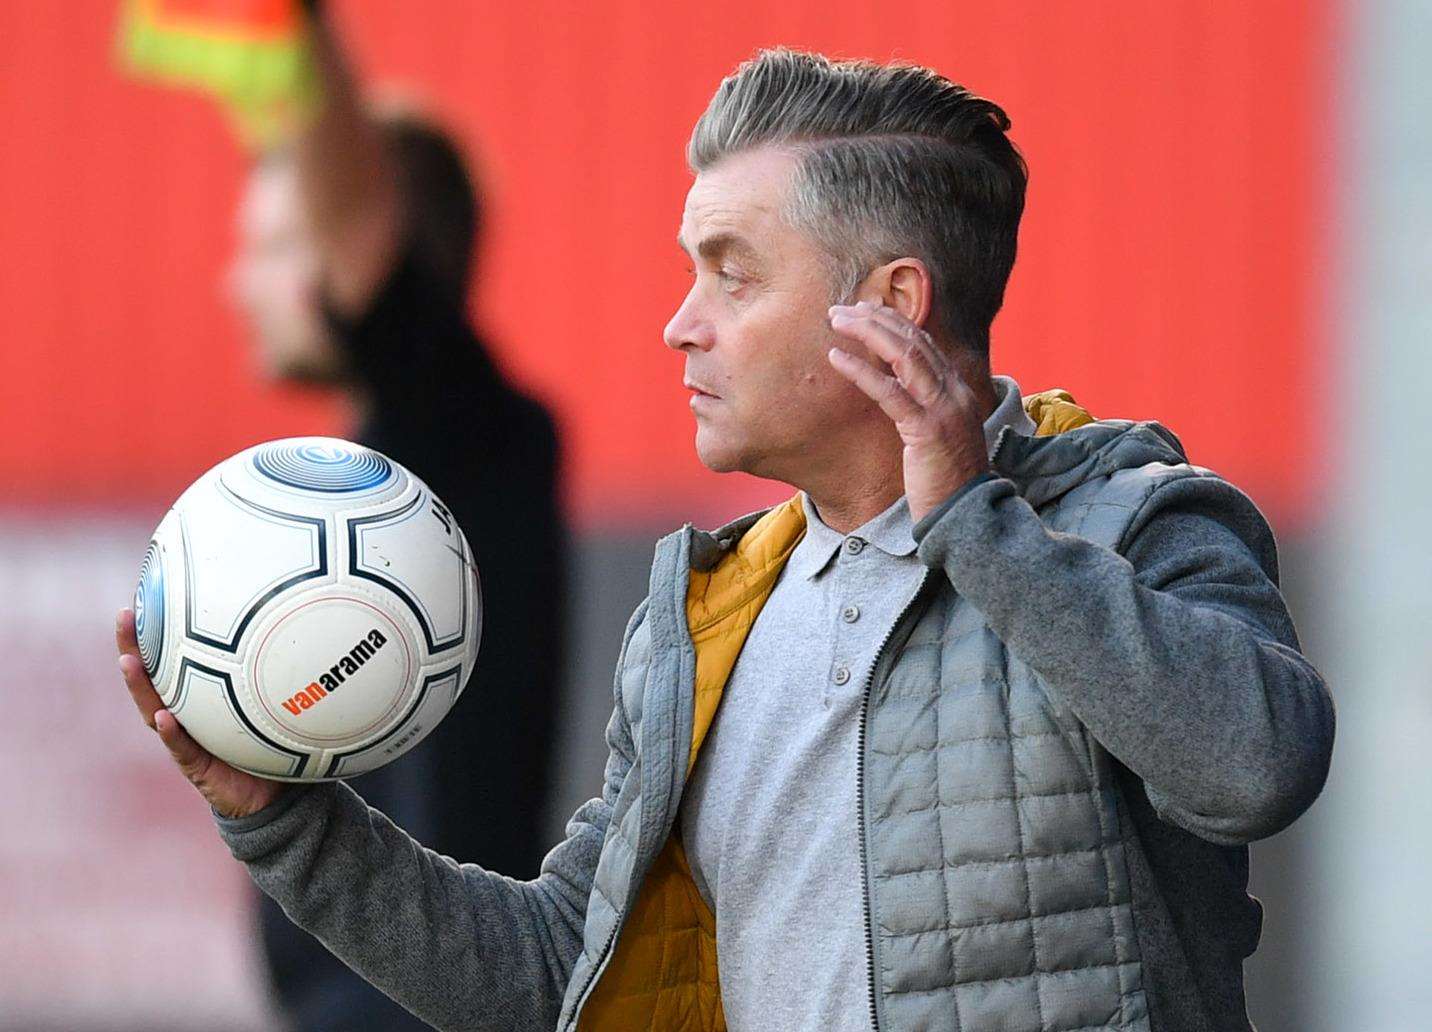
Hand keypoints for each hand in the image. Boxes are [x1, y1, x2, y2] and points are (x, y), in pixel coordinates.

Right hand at [116, 609, 285, 819]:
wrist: (279, 799)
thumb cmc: (280, 744)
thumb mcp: (286, 701)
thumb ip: (293, 667)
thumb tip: (321, 615)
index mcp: (204, 698)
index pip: (175, 659)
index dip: (160, 630)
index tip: (149, 592)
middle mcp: (189, 715)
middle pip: (153, 677)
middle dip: (134, 646)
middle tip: (125, 615)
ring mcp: (187, 742)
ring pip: (155, 710)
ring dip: (140, 686)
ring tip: (129, 660)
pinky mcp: (197, 769)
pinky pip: (182, 749)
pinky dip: (173, 734)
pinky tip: (166, 716)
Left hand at [827, 300, 989, 524]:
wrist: (966, 514)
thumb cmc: (946, 481)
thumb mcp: (938, 436)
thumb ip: (922, 409)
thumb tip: (895, 394)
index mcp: (957, 391)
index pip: (923, 343)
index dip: (892, 322)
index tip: (862, 310)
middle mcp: (954, 392)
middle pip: (913, 341)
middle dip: (875, 318)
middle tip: (841, 309)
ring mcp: (944, 409)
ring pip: (904, 355)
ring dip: (867, 332)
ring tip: (836, 321)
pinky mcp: (927, 431)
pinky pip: (890, 392)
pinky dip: (861, 371)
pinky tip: (837, 357)